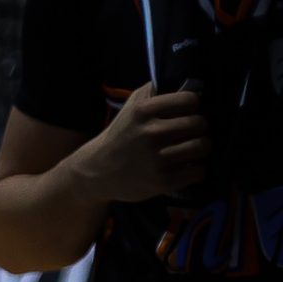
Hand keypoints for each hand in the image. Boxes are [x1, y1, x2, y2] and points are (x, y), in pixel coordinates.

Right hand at [74, 83, 212, 202]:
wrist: (95, 173)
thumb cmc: (120, 137)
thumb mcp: (129, 108)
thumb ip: (152, 92)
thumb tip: (184, 82)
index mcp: (143, 112)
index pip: (190, 100)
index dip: (192, 107)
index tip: (186, 114)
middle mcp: (151, 134)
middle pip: (200, 123)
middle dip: (198, 128)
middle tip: (190, 134)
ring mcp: (156, 159)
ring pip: (202, 146)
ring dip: (200, 148)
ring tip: (190, 150)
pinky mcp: (161, 182)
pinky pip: (197, 171)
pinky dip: (195, 170)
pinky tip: (185, 168)